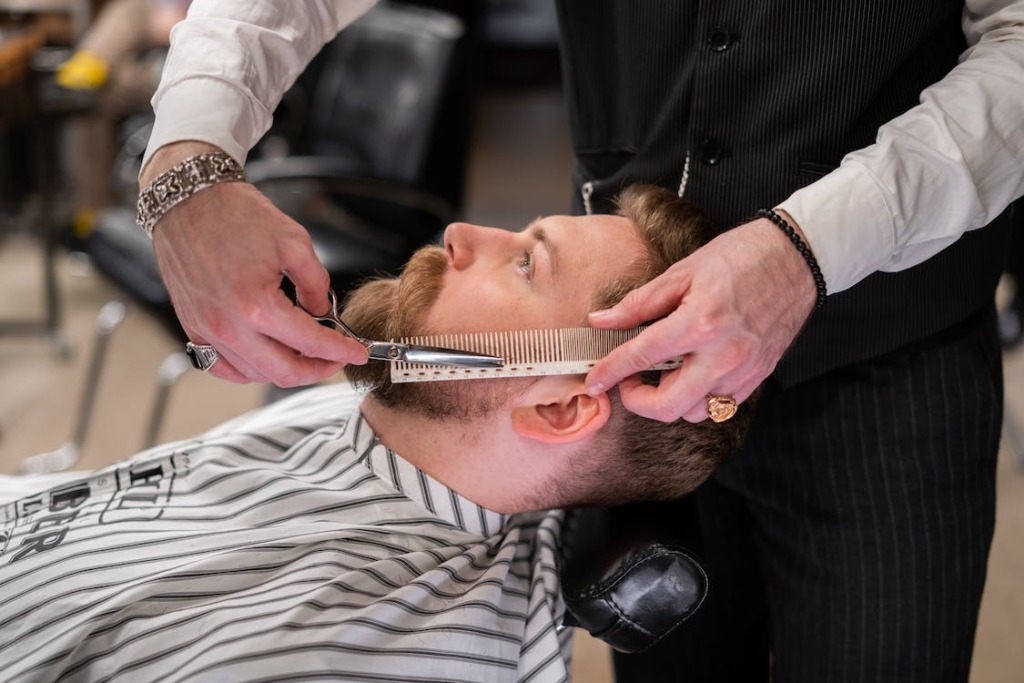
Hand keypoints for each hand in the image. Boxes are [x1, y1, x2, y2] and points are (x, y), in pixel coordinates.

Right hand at [143, 143, 368, 385]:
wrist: (189, 201)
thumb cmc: (237, 215)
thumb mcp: (294, 243)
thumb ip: (316, 284)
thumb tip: (323, 313)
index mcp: (256, 305)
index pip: (311, 343)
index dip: (341, 351)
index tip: (357, 352)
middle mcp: (228, 326)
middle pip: (284, 372)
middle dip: (319, 369)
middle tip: (335, 358)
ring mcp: (206, 331)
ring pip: (255, 374)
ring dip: (286, 369)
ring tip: (304, 351)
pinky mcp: (192, 328)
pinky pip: (223, 368)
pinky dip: (250, 369)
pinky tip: (267, 355)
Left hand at [585, 212, 817, 421]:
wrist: (797, 258)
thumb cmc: (741, 257)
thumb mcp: (682, 272)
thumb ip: (639, 304)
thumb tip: (602, 321)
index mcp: (700, 323)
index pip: (641, 357)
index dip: (610, 371)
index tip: (594, 380)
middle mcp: (723, 355)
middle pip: (667, 406)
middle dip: (638, 400)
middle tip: (630, 379)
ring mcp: (744, 371)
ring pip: (694, 412)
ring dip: (671, 399)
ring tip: (667, 369)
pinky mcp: (758, 377)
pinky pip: (719, 405)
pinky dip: (698, 396)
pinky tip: (692, 370)